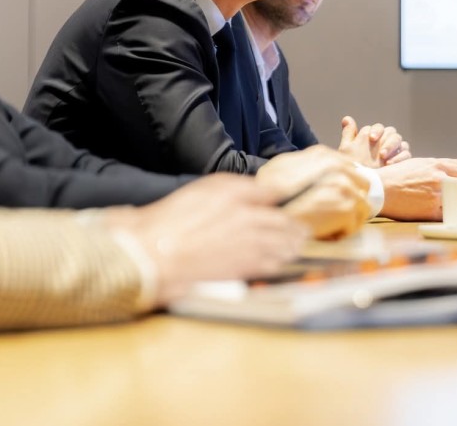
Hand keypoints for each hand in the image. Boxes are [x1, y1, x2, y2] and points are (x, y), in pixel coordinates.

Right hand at [106, 175, 305, 305]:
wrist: (154, 254)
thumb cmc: (169, 221)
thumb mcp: (200, 191)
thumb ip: (233, 189)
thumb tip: (259, 193)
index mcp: (235, 193)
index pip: (272, 192)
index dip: (283, 197)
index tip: (289, 201)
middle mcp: (248, 215)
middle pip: (284, 220)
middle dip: (294, 224)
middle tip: (301, 229)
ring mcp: (250, 243)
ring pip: (285, 243)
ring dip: (293, 243)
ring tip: (297, 245)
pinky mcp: (246, 267)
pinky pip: (275, 263)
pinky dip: (282, 261)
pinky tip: (283, 261)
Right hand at [257, 148, 371, 239]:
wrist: (269, 211)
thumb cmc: (269, 191)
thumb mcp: (282, 165)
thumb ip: (305, 162)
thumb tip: (319, 166)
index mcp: (323, 155)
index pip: (351, 168)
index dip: (346, 184)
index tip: (338, 196)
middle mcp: (338, 168)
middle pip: (363, 185)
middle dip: (353, 199)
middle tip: (336, 212)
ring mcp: (345, 188)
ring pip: (363, 207)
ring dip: (348, 218)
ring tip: (328, 224)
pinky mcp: (347, 209)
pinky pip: (354, 226)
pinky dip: (340, 233)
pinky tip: (324, 232)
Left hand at [338, 116, 407, 166]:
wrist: (359, 183)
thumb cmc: (352, 165)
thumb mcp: (347, 149)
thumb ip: (348, 133)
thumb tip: (346, 119)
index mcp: (374, 136)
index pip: (379, 127)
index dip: (377, 130)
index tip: (371, 138)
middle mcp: (385, 141)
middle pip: (392, 133)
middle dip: (386, 141)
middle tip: (380, 152)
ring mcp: (395, 151)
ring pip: (400, 142)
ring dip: (393, 148)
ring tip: (384, 158)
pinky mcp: (402, 161)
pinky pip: (406, 154)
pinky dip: (400, 157)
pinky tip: (390, 164)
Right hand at [376, 157, 456, 221]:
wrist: (380, 190)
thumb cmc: (397, 175)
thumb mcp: (419, 162)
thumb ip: (439, 165)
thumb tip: (455, 170)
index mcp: (438, 165)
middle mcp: (440, 179)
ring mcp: (437, 196)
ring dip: (454, 202)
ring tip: (446, 203)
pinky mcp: (431, 211)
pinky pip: (447, 214)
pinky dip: (444, 214)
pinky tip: (437, 211)